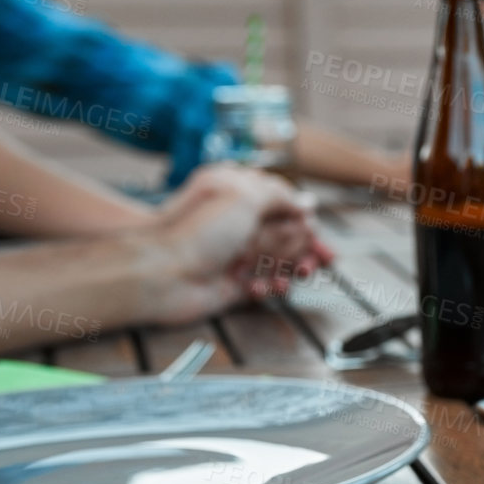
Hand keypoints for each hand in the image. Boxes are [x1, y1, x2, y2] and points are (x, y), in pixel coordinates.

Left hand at [142, 165, 330, 323]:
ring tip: (298, 274)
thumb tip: (307, 202)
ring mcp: (238, 254)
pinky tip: (264, 288)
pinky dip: (270, 287)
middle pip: (288, 233)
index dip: (303, 218)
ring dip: (291, 268)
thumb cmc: (200, 232)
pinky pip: (266, 285)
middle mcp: (239, 223)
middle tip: (316, 258)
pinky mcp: (237, 282)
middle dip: (303, 246)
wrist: (166, 275)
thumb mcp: (243, 198)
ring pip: (281, 261)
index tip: (316, 231)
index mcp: (238, 196)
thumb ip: (279, 196)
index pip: (283, 203)